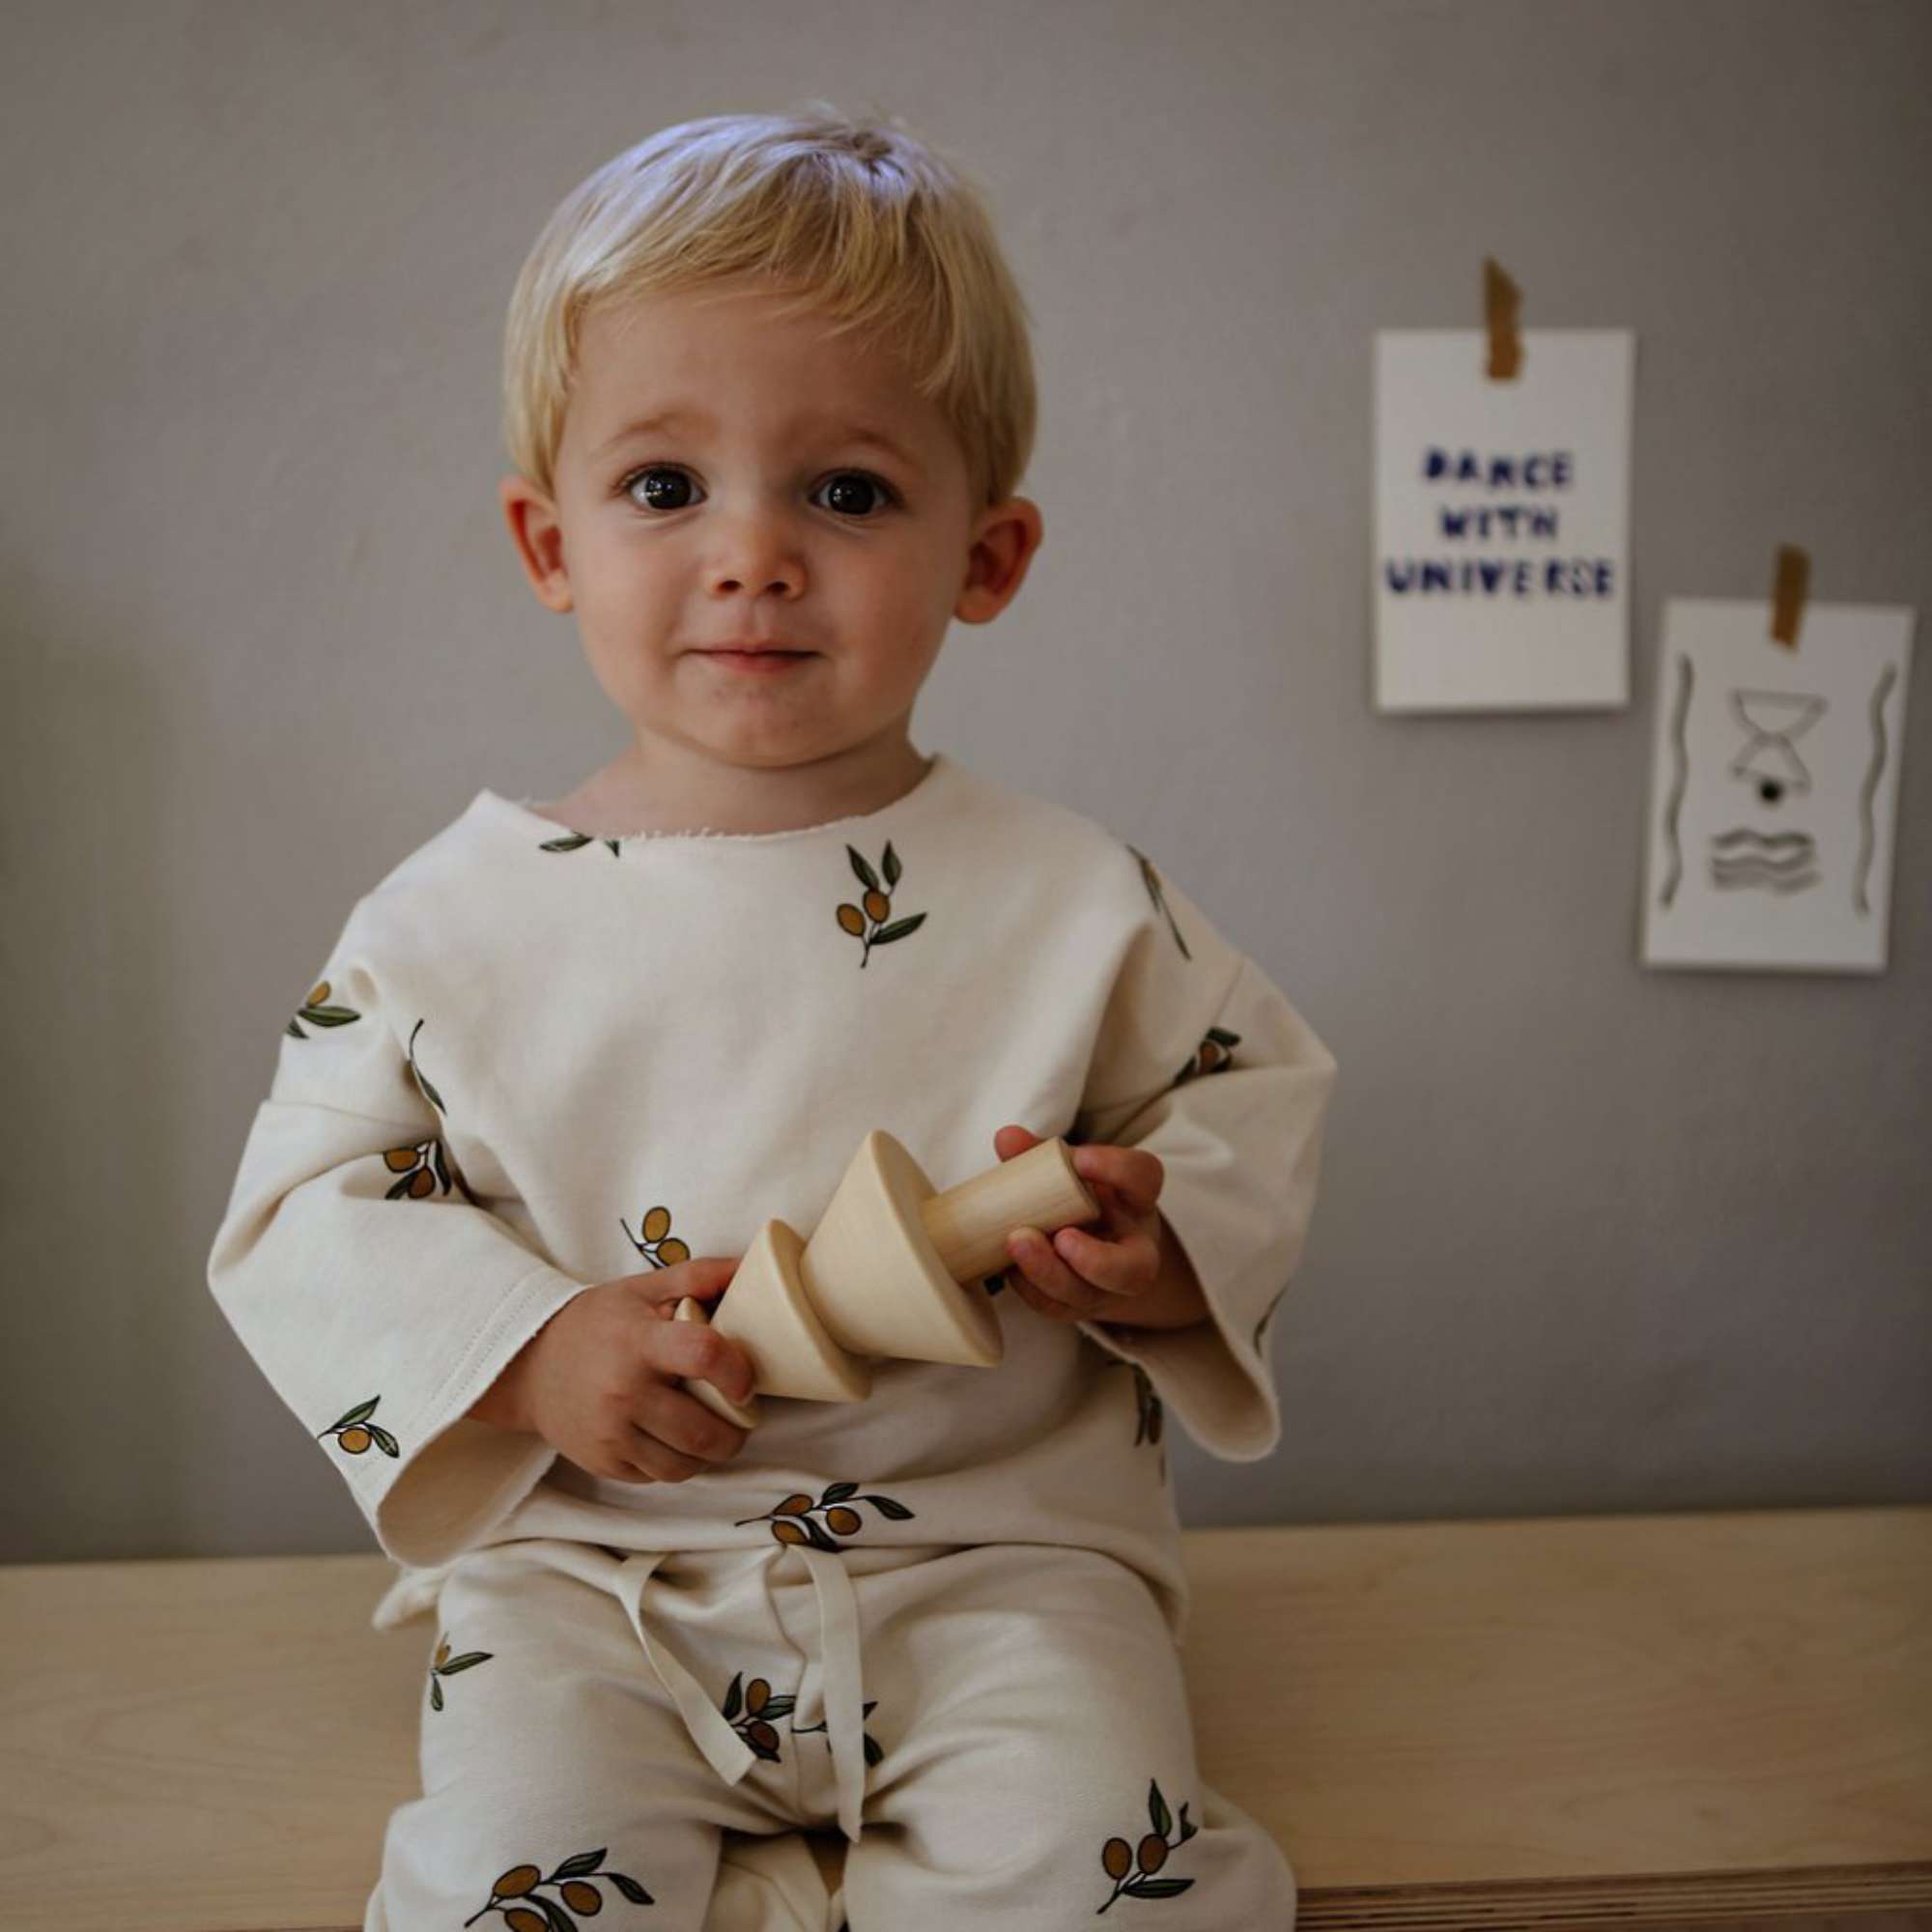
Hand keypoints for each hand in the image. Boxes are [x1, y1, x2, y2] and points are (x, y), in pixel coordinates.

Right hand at [467, 1256, 757, 1483]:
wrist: (529, 1365)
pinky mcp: (602, 1462)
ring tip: (715, 1433)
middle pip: (700, 1430)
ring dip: (710, 1454)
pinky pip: (657, 1476)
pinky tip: (677, 1441)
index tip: (746, 1382)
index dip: (737, 1371)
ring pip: (683, 1465)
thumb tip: (752, 1265)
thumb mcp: (643, 1289)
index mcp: (638, 1342)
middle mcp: (623, 1392)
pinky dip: (676, 1464)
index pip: (702, 1355)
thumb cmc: (597, 1323)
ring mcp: (610, 1433)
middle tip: (741, 1416)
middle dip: (735, 1432)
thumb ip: (699, 1276)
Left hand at [992, 1124, 1167, 1322]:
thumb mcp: (1070, 1171)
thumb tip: (1006, 1137)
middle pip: (1135, 1269)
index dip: (1116, 1170)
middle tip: (1062, 1237)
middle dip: (1096, 1259)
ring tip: (1018, 1242)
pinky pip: (1055, 1307)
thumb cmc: (1079, 1198)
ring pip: (1089, 1295)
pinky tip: (1007, 1266)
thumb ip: (1040, 1153)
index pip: (1144, 1179)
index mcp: (1136, 1202)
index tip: (1080, 1159)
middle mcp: (1132, 1250)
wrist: (1092, 1242)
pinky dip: (1029, 1287)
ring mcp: (1105, 1286)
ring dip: (1050, 1273)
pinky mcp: (1074, 1306)